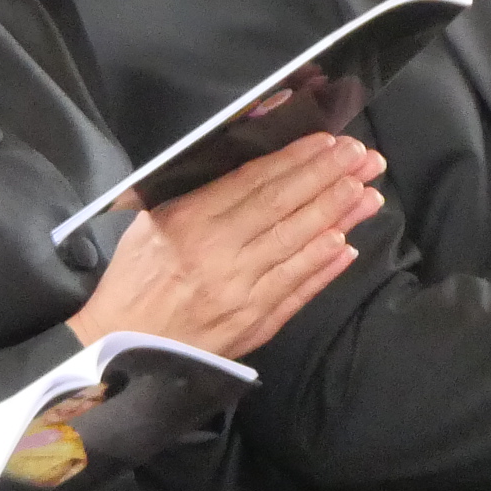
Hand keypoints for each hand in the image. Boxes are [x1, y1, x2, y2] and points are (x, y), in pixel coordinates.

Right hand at [72, 132, 385, 360]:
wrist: (122, 347)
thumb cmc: (136, 279)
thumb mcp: (150, 223)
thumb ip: (196, 191)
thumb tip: (245, 158)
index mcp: (189, 223)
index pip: (255, 183)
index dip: (297, 161)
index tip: (330, 143)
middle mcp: (218, 255)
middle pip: (285, 209)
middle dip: (329, 179)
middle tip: (364, 157)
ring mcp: (240, 292)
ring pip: (299, 246)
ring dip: (339, 217)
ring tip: (368, 193)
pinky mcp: (254, 324)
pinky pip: (298, 290)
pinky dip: (324, 267)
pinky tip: (347, 245)